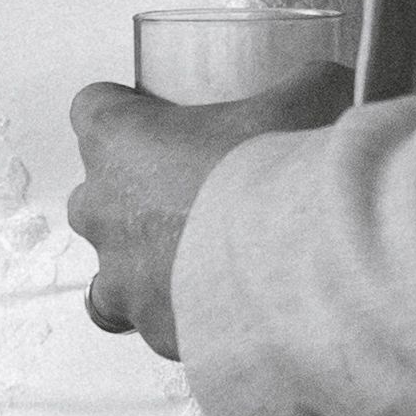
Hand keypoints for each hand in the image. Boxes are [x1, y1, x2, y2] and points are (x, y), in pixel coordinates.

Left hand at [65, 71, 343, 360]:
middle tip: (196, 194)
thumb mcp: (307, 98)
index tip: (160, 119)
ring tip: (198, 265)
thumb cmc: (279, 169)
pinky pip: (157, 320)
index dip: (126, 111)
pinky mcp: (152, 329)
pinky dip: (184, 315)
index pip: (93, 108)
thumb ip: (303, 87)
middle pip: (96, 194)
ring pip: (112, 273)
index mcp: (117, 140)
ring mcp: (121, 278)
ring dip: (144, 266)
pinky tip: (230, 307)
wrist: (300, 264)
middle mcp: (102, 208)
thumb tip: (322, 87)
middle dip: (136, 195)